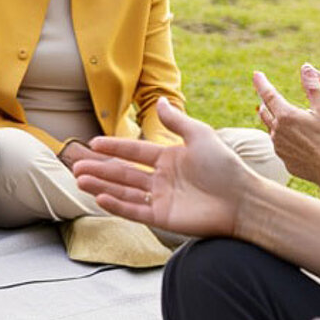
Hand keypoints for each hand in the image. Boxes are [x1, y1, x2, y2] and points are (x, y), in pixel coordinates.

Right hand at [73, 101, 258, 238]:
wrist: (243, 200)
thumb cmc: (226, 166)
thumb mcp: (200, 137)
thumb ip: (177, 122)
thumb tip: (160, 101)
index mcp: (169, 159)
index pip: (134, 153)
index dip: (114, 148)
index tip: (93, 143)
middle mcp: (161, 179)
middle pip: (123, 174)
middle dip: (100, 169)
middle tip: (77, 166)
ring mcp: (160, 199)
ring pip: (124, 192)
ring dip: (102, 186)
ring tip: (80, 180)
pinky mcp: (163, 218)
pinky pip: (134, 211)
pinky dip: (117, 205)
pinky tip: (100, 197)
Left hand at [253, 64, 319, 188]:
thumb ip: (313, 87)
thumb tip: (306, 67)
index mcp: (285, 116)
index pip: (268, 94)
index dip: (261, 83)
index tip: (256, 74)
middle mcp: (277, 132)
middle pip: (264, 112)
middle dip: (265, 102)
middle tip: (266, 96)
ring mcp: (279, 148)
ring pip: (271, 130)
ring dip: (274, 122)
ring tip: (280, 117)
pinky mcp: (285, 161)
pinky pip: (281, 146)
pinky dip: (284, 139)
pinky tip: (294, 140)